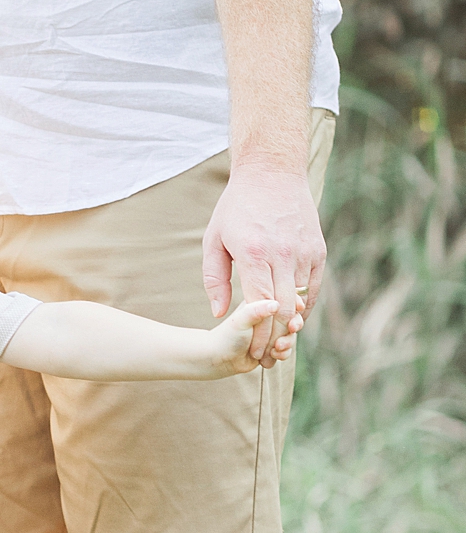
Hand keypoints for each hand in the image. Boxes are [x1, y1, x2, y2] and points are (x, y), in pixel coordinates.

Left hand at [203, 163, 325, 366]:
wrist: (272, 172)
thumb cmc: (236, 207)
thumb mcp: (214, 239)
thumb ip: (215, 279)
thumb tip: (220, 314)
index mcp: (254, 254)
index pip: (260, 308)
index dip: (257, 336)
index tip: (251, 355)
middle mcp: (283, 255)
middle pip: (284, 312)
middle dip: (275, 341)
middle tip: (266, 360)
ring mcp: (304, 253)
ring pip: (302, 303)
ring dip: (291, 329)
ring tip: (278, 347)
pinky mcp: (318, 251)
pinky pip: (313, 289)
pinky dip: (304, 309)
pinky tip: (292, 321)